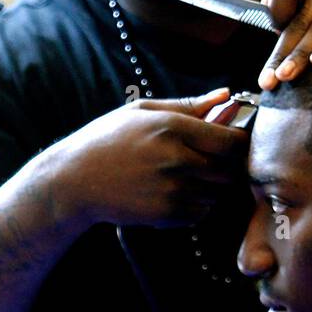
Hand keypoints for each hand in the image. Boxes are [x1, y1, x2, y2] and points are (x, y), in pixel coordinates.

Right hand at [55, 88, 250, 229]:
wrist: (74, 181)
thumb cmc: (108, 139)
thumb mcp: (143, 111)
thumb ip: (190, 105)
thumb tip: (227, 95)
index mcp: (173, 127)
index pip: (232, 141)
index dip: (238, 141)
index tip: (230, 141)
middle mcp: (176, 159)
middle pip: (230, 169)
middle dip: (226, 165)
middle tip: (205, 159)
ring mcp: (172, 190)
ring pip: (218, 192)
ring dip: (211, 186)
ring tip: (183, 175)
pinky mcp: (166, 215)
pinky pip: (201, 212)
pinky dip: (196, 205)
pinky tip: (173, 192)